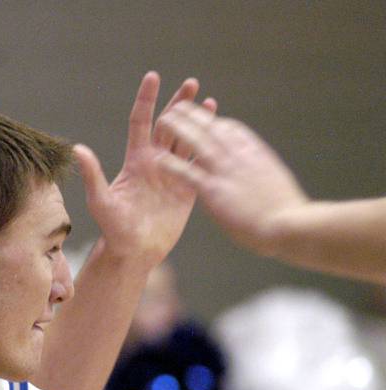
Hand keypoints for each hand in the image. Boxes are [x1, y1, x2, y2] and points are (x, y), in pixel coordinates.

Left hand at [75, 72, 216, 269]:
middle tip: (191, 82)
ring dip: (197, 121)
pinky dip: (208, 147)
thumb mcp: (101, 202)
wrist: (135, 252)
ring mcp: (172, 174)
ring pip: (186, 141)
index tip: (153, 76)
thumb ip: (94, 175)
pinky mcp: (187, 189)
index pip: (141, 122)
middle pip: (168, 125)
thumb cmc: (113, 229)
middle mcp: (154, 162)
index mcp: (135, 160)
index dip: (146, 99)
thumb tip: (78, 149)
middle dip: (178, 104)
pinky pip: (199, 164)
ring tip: (209, 102)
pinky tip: (219, 134)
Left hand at [154, 101, 308, 253]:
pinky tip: (157, 160)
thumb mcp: (278, 186)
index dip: (215, 122)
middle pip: (211, 129)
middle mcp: (240, 157)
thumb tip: (265, 178)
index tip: (205, 117)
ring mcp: (226, 172)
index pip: (232, 130)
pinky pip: (188, 174)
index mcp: (256, 154)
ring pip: (197, 143)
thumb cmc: (290, 214)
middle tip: (177, 106)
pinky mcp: (215, 191)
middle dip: (193, 115)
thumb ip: (265, 177)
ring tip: (163, 119)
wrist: (290, 225)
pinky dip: (172, 165)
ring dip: (178, 129)